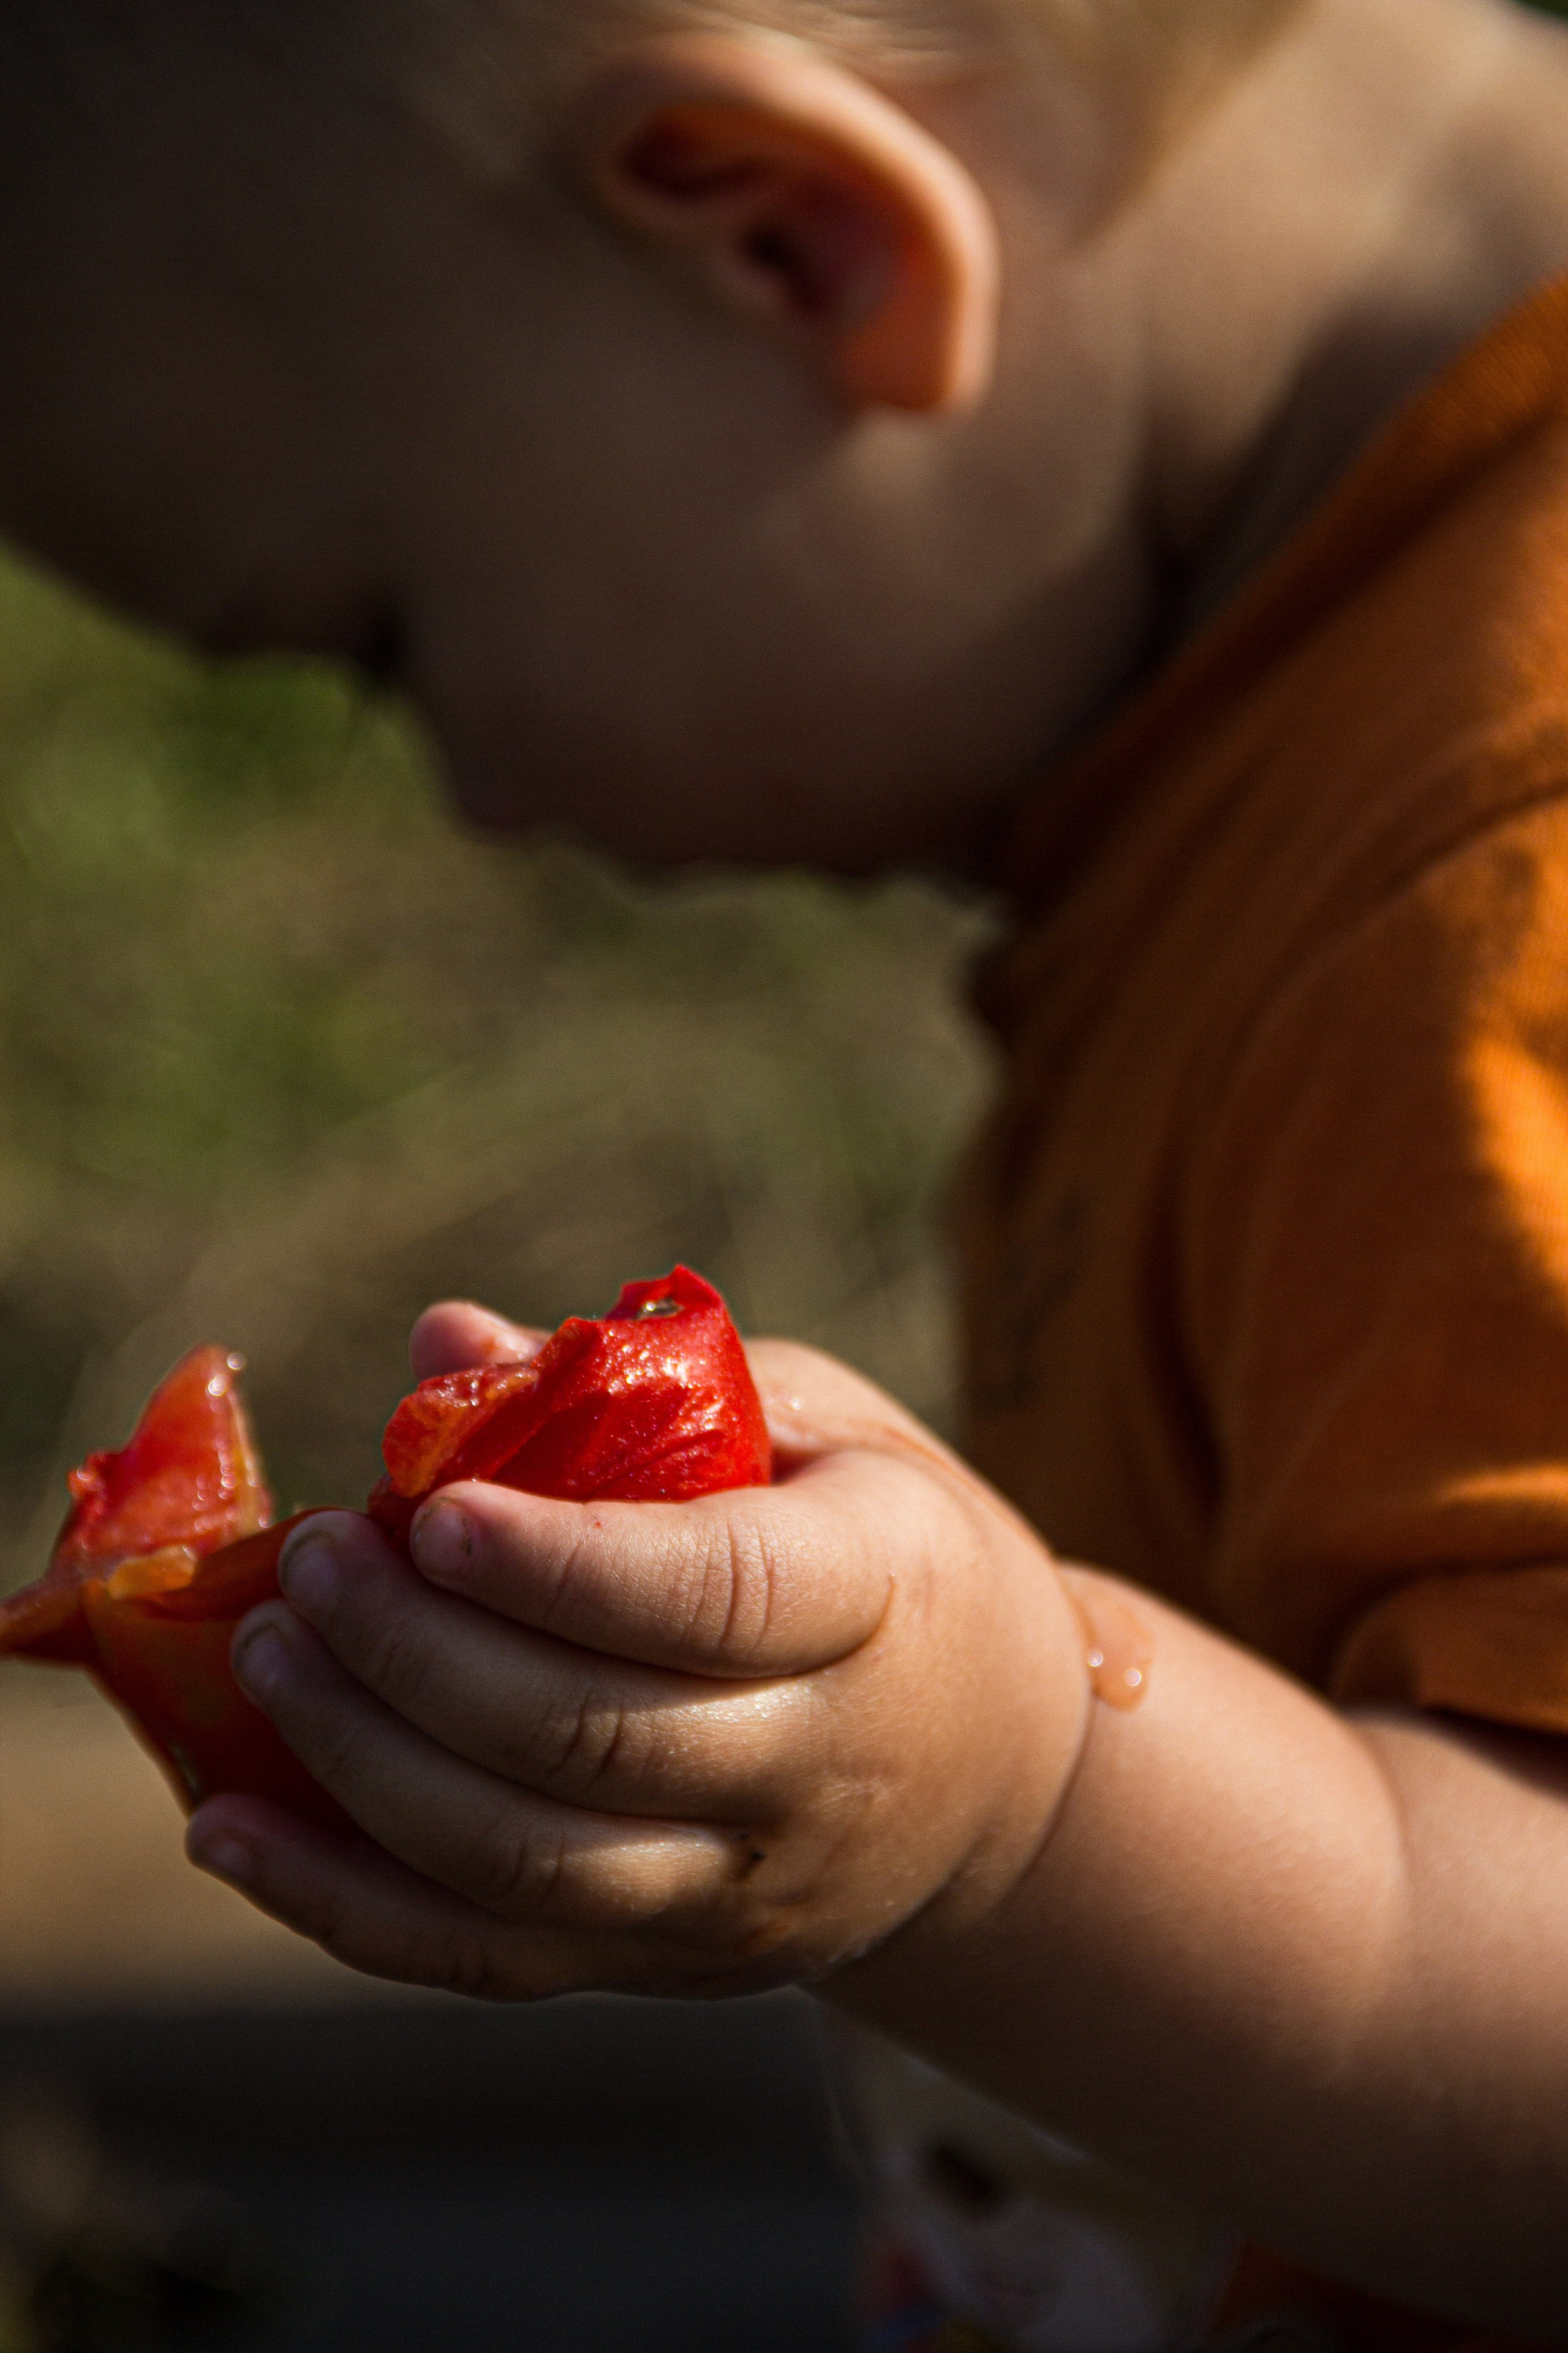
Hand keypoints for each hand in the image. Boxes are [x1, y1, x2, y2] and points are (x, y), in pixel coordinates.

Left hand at [185, 1305, 1090, 2001]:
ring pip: (529, 1865)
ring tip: (267, 1655)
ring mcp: (746, 1890)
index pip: (716, 1597)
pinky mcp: (675, 1965)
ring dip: (365, 1766)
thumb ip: (641, 1385)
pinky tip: (232, 1836)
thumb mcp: (817, 1424)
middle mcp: (819, 1765)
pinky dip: (345, 1910)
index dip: (564, 1565)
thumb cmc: (885, 1546)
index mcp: (877, 1596)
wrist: (993, 1763)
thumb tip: (444, 1339)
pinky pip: (493, 1960)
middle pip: (595, 1739)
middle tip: (313, 1561)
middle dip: (421, 1652)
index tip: (428, 1513)